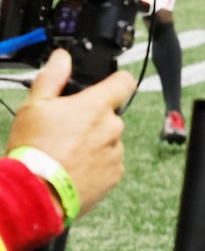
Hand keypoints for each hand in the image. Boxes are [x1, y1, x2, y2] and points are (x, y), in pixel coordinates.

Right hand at [7, 50, 134, 217]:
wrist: (36, 193)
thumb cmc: (34, 150)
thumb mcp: (34, 106)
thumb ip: (52, 77)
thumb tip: (62, 57)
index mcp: (96, 106)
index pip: (123, 81)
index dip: (115, 81)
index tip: (107, 86)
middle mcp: (112, 127)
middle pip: (110, 115)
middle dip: (93, 120)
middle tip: (67, 130)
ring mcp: (115, 152)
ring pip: (109, 140)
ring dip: (95, 144)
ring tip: (66, 153)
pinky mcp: (114, 176)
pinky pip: (109, 164)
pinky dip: (96, 165)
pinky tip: (73, 168)